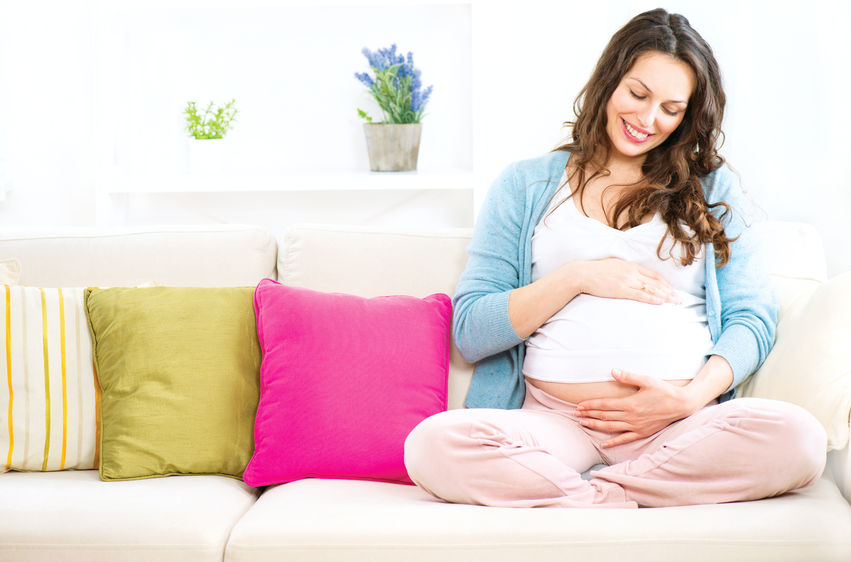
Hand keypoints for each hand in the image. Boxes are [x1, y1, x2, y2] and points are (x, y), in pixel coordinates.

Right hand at [572, 258, 680, 304]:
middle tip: (680, 300)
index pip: (653, 275)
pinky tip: (660, 302)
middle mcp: (632, 272)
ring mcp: (627, 280)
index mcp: (631, 266)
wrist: (581, 273)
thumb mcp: (614, 266)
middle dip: (670, 291)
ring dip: (665, 296)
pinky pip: (640, 295)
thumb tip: (632, 276)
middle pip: (656, 282)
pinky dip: (652, 298)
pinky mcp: (620, 289)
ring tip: (675, 302)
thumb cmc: (595, 271)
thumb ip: (625, 270)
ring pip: (651, 289)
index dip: (665, 284)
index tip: (673, 291)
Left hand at [573, 369, 699, 447]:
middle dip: (588, 415)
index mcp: (630, 404)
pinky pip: (625, 438)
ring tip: (583, 423)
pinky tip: (603, 443)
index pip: (604, 405)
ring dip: (596, 425)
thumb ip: (629, 376)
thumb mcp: (647, 379)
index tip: (578, 405)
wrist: (682, 405)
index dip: (590, 405)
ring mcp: (636, 426)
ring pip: (611, 427)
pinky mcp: (643, 432)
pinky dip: (613, 441)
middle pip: (604, 416)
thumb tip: (613, 371)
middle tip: (575, 414)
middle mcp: (631, 417)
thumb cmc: (664, 390)